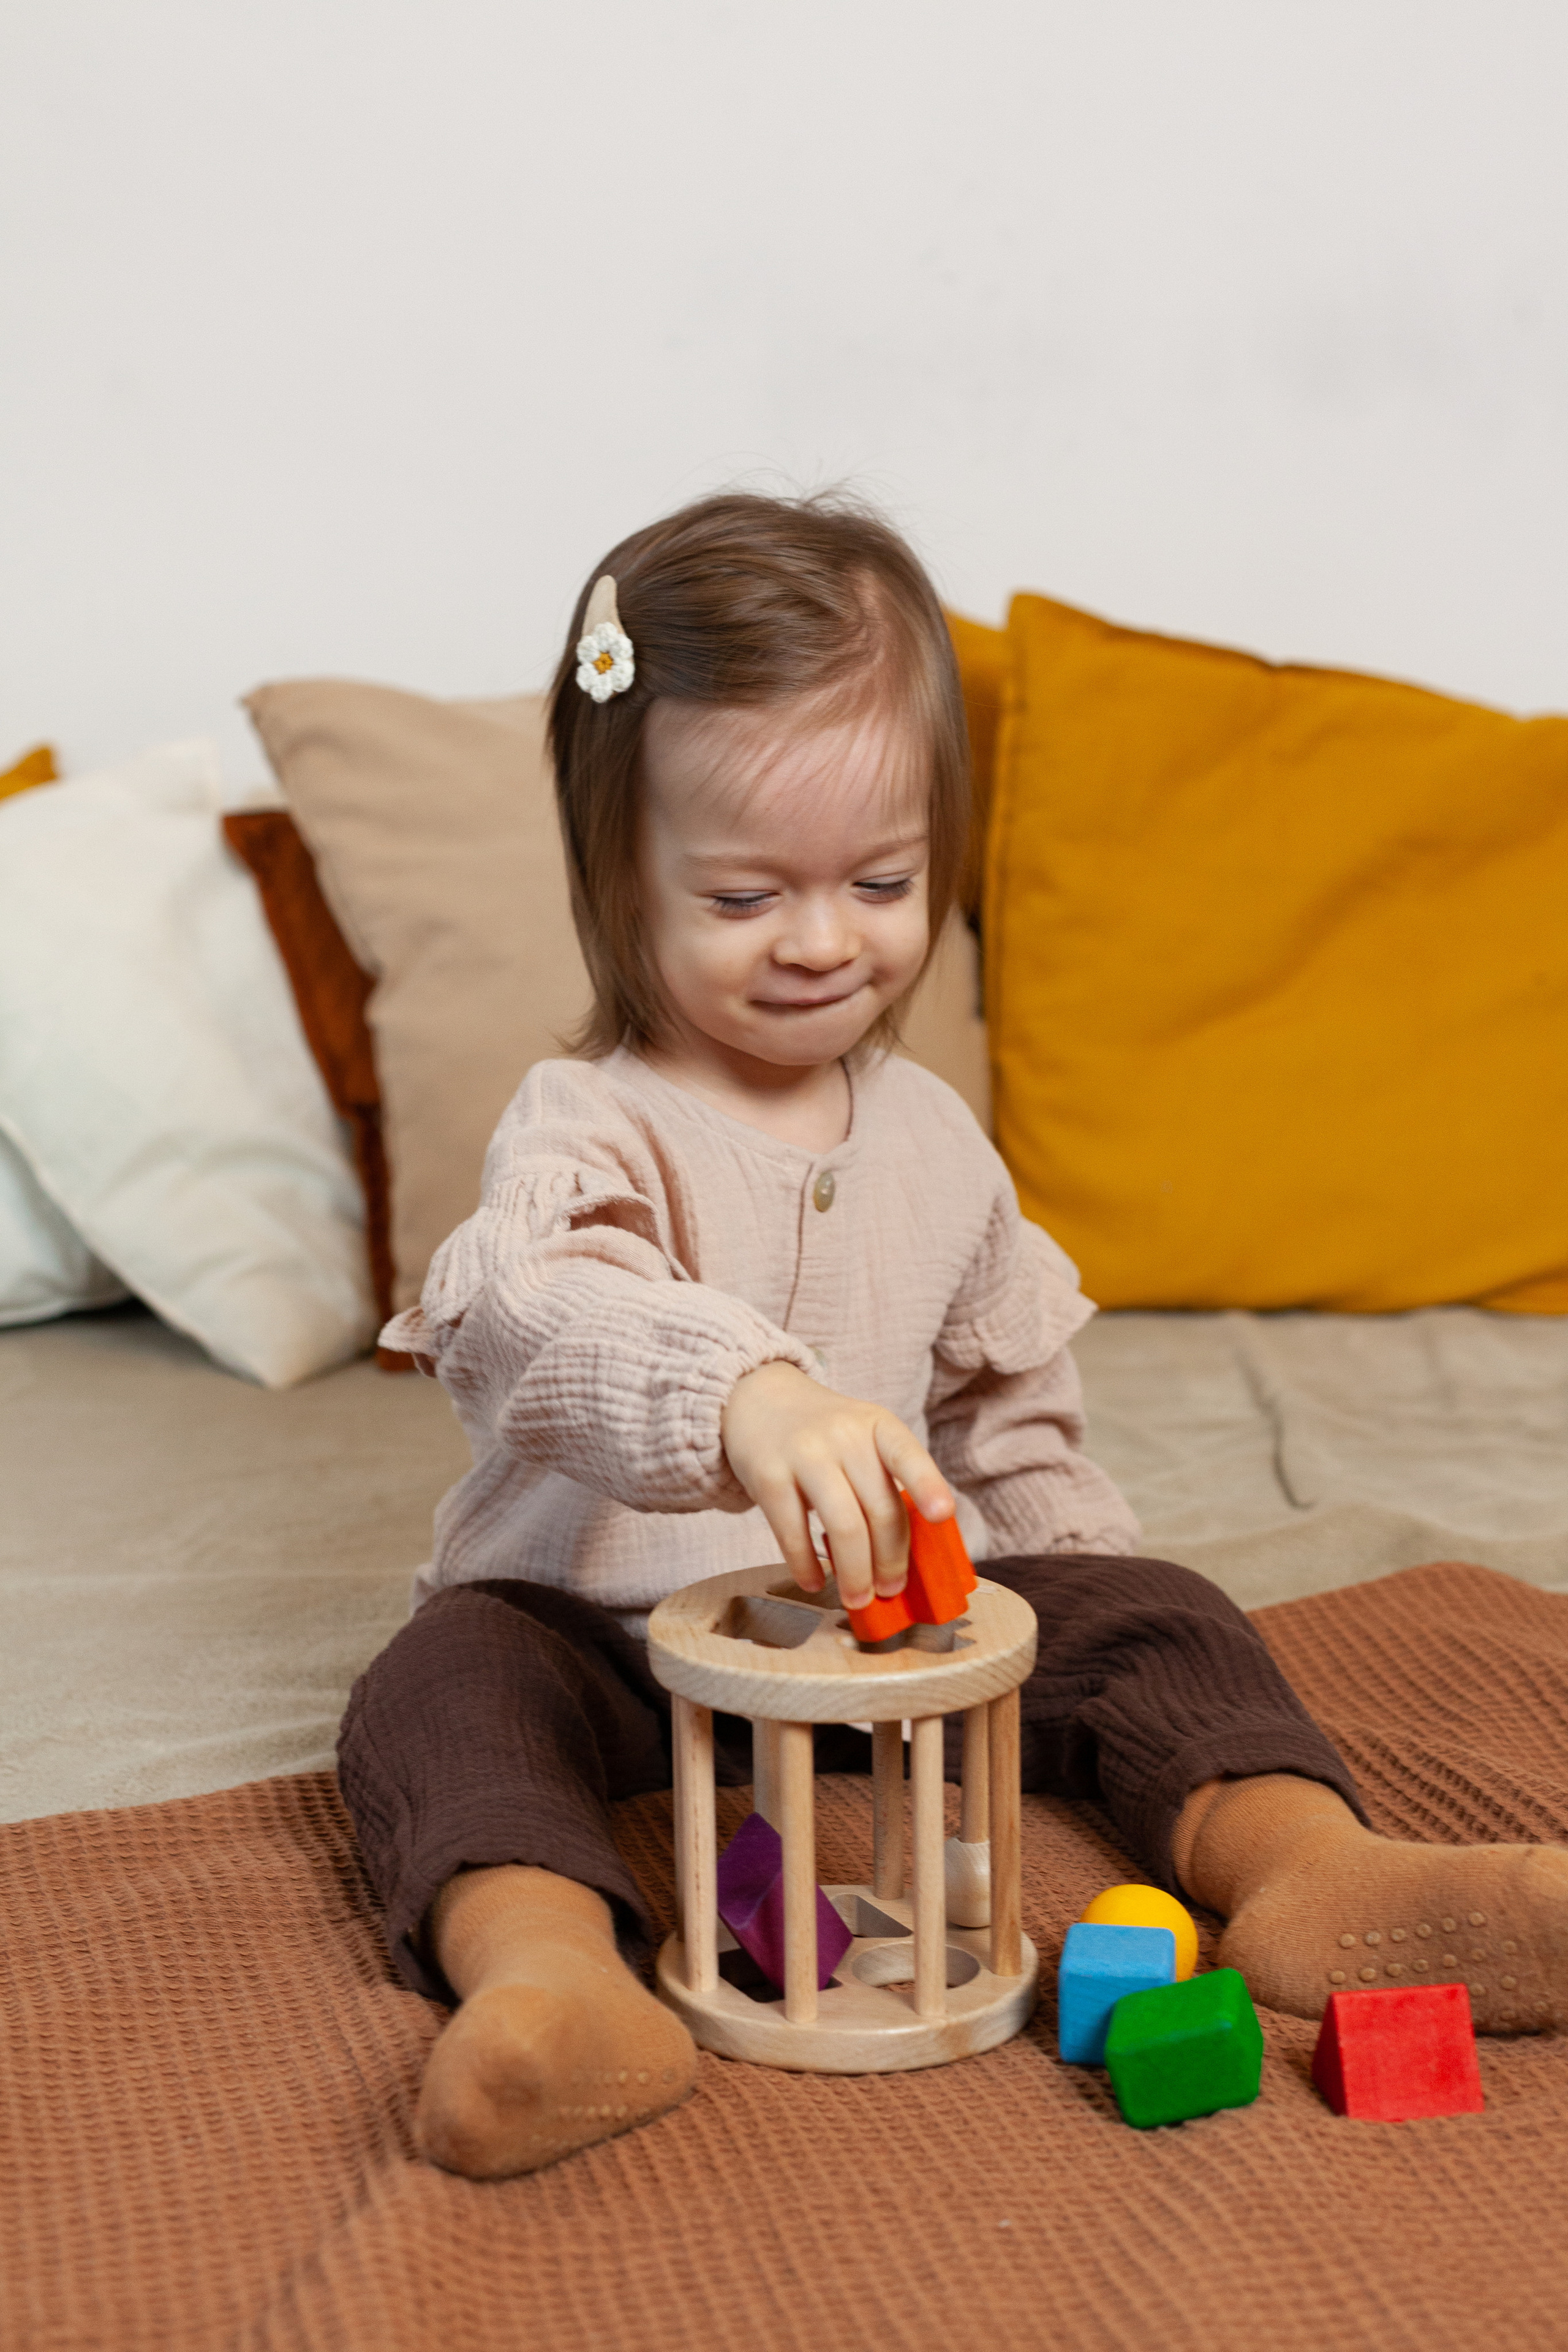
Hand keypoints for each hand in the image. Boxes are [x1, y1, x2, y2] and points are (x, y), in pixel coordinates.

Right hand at [720, 1361, 954, 1610]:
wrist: (760, 1399)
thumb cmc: (824, 1433)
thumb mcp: (862, 1438)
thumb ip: (883, 1482)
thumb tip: (900, 1559)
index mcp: (878, 1426)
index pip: (907, 1455)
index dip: (927, 1484)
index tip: (943, 1514)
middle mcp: (844, 1435)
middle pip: (879, 1508)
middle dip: (890, 1560)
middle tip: (890, 1590)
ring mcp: (804, 1453)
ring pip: (843, 1525)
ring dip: (855, 1573)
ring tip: (857, 1598)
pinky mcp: (767, 1475)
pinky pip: (792, 1532)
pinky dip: (805, 1566)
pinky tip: (814, 1582)